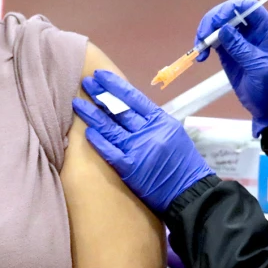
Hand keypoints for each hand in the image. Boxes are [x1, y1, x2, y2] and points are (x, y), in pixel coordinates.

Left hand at [72, 70, 214, 213]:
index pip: (134, 98)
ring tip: (78, 104)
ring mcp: (139, 149)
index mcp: (161, 120)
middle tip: (85, 83)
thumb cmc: (182, 163)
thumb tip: (129, 108)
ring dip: (92, 115)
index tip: (100, 76)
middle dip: (100, 95)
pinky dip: (98, 141)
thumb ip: (152, 121)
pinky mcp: (131, 168)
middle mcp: (149, 131)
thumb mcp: (173, 133)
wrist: (190, 192)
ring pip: (110, 128)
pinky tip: (87, 132)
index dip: (115, 85)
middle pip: (120, 110)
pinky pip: (110, 151)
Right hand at [196, 0, 267, 135]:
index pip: (249, 7)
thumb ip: (241, 48)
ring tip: (200, 48)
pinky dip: (205, 46)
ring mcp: (239, 42)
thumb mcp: (259, 67)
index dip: (231, 8)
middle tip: (203, 36)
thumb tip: (223, 29)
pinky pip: (214, 42)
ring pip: (219, 26)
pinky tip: (201, 56)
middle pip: (230, 13)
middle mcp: (252, 32)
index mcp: (266, 31)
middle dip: (213, 20)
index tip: (217, 22)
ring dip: (206, 33)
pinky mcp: (229, 53)